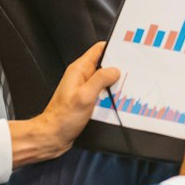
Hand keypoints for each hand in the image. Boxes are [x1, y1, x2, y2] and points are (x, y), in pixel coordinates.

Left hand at [10, 42, 120, 168]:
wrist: (52, 136)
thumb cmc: (63, 118)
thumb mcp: (85, 96)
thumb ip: (100, 80)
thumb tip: (115, 70)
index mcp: (79, 70)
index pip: (98, 50)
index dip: (114, 48)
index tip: (128, 52)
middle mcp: (81, 76)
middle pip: (104, 65)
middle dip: (118, 68)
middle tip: (132, 73)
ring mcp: (84, 88)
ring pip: (105, 80)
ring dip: (115, 84)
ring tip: (127, 88)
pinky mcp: (87, 99)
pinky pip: (102, 92)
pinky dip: (111, 95)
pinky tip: (118, 101)